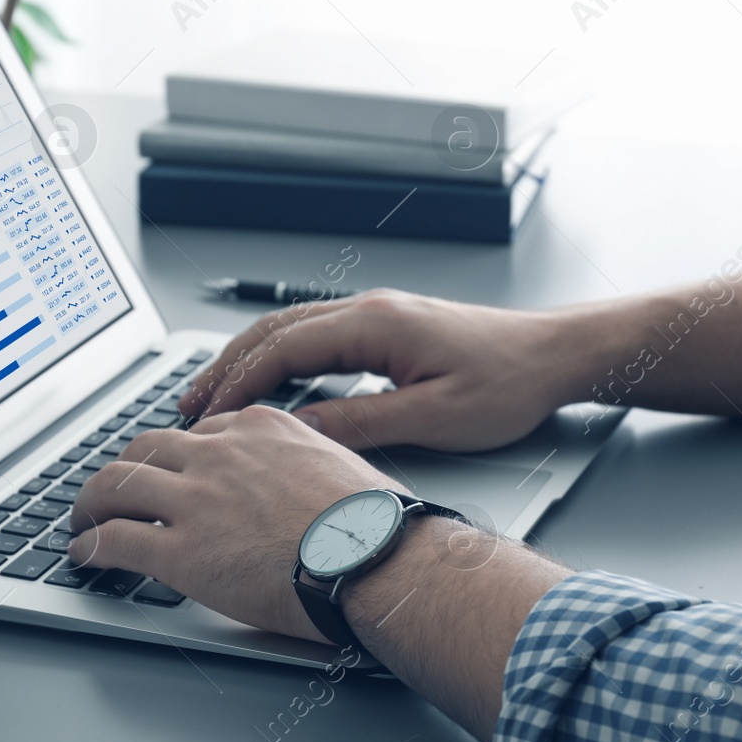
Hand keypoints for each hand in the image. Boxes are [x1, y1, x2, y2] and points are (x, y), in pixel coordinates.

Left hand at [67, 405, 400, 641]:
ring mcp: (196, 500)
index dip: (175, 458)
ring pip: (115, 485)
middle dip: (123, 470)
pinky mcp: (181, 550)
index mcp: (259, 429)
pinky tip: (85, 554)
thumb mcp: (339, 464)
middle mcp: (219, 454)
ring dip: (91, 503)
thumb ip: (303, 461)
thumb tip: (302, 477)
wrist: (378, 561)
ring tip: (83, 520)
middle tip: (114, 491)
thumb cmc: (375, 525)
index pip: (197, 432)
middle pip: (145, 449)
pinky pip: (114, 539)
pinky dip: (89, 545)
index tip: (169, 474)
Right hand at [178, 289, 593, 451]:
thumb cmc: (508, 383)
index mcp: (374, 324)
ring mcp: (375, 315)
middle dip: (225, 369)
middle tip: (188, 406)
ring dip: (247, 363)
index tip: (208, 416)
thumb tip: (301, 430)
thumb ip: (362, 422)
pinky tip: (267, 386)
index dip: (239, 384)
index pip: (283, 349)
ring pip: (289, 332)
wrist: (553, 356)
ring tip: (211, 397)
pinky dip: (278, 360)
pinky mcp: (385, 329)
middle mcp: (368, 310)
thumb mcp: (433, 417)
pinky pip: (314, 339)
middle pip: (274, 333)